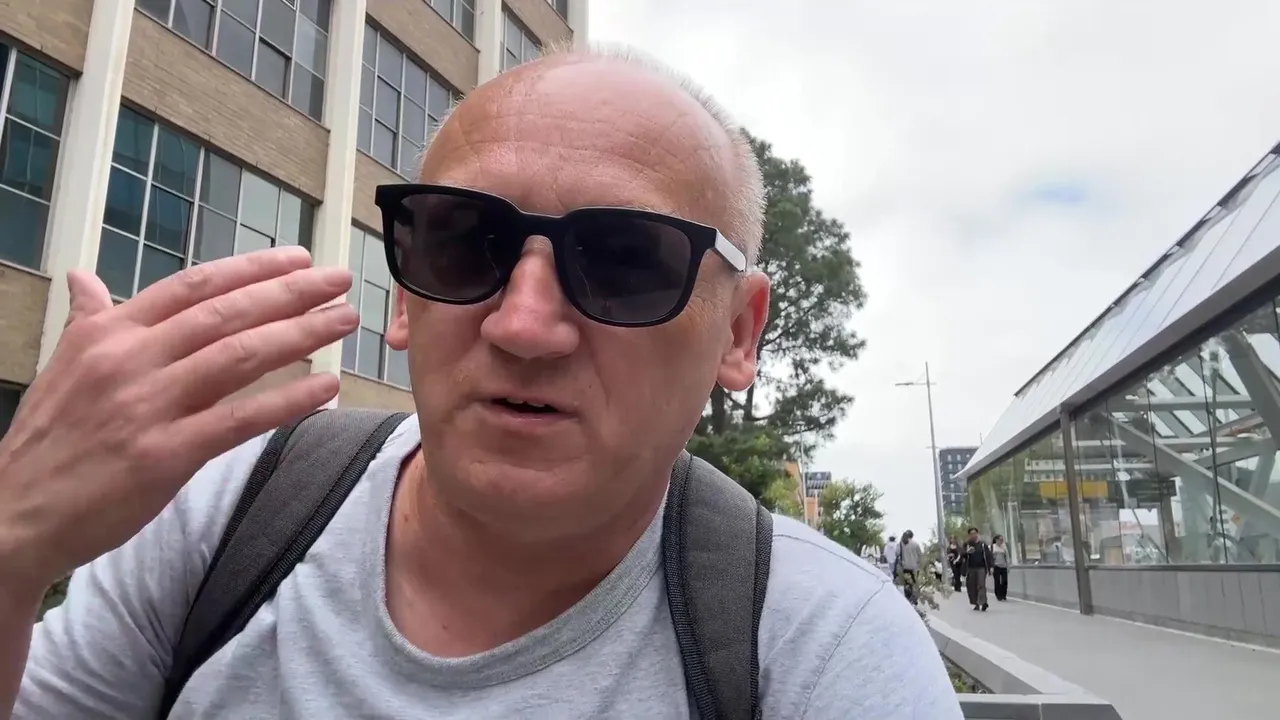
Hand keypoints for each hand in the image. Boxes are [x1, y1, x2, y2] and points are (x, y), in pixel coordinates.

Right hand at [0, 248, 356, 593]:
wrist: (14, 514)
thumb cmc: (49, 439)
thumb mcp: (64, 367)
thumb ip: (89, 319)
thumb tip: (85, 277)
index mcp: (110, 333)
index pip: (194, 285)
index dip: (252, 269)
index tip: (299, 259)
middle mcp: (129, 360)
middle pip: (226, 313)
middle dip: (290, 292)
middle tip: (340, 280)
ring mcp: (147, 407)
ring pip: (239, 357)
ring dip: (299, 334)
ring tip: (343, 321)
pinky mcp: (164, 456)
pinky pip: (239, 421)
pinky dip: (288, 401)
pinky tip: (327, 387)